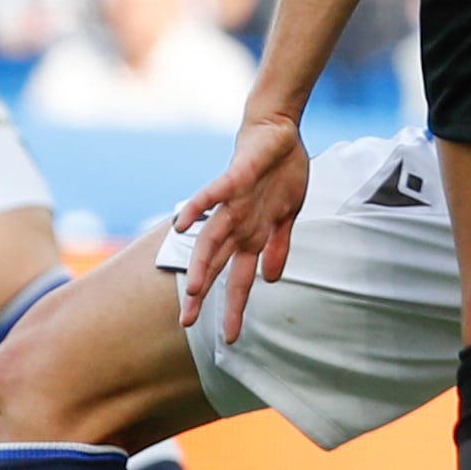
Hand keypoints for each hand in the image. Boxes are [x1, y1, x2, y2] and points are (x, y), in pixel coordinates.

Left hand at [174, 107, 312, 346]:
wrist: (277, 130)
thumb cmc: (281, 171)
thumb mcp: (287, 216)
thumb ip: (278, 247)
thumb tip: (273, 280)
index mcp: (252, 235)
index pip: (241, 278)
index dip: (236, 307)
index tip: (231, 338)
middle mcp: (238, 224)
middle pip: (217, 264)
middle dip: (203, 294)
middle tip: (187, 322)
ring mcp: (233, 203)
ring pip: (212, 238)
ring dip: (202, 262)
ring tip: (192, 288)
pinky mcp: (235, 179)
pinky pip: (213, 195)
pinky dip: (198, 208)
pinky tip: (183, 223)